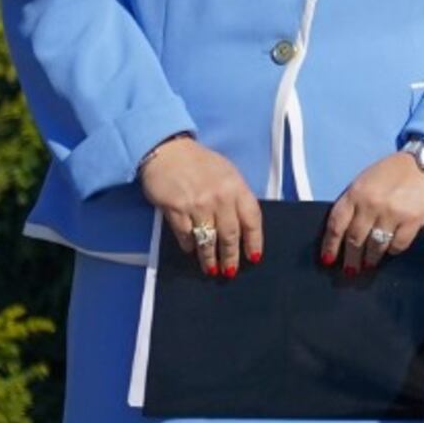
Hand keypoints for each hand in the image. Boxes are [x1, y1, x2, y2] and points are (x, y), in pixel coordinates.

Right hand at [140, 136, 263, 277]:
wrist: (168, 151)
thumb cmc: (200, 163)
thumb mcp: (227, 173)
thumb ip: (236, 196)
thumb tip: (243, 224)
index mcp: (236, 187)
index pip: (252, 219)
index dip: (254, 241)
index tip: (254, 257)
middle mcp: (220, 197)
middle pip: (230, 234)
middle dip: (231, 256)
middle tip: (230, 271)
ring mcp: (197, 204)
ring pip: (207, 238)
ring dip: (210, 257)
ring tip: (212, 269)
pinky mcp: (175, 209)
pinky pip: (185, 234)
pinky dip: (189, 245)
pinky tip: (191, 250)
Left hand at [321, 154, 423, 272]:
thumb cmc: (395, 171)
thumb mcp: (367, 180)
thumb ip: (356, 202)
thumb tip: (346, 231)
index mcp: (356, 192)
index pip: (336, 225)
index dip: (330, 245)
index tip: (328, 260)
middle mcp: (371, 204)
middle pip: (354, 240)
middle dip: (351, 258)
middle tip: (350, 269)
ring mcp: (392, 213)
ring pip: (375, 246)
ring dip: (371, 258)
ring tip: (369, 263)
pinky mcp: (413, 220)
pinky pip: (398, 244)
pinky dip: (392, 250)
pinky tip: (391, 250)